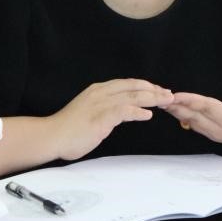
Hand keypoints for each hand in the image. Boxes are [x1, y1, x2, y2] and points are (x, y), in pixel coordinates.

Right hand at [48, 79, 173, 161]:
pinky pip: (124, 110)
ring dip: (152, 98)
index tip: (159, 90)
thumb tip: (121, 112)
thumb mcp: (90, 112)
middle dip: (154, 90)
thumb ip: (105, 109)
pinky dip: (138, 111)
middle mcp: (101, 92)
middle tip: (169, 95)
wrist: (52, 136)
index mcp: (99, 90)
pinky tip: (148, 115)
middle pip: (134, 86)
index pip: (127, 83)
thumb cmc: (70, 130)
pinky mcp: (100, 116)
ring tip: (166, 102)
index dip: (145, 86)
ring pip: (132, 96)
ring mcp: (101, 103)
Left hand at [164, 89, 221, 148]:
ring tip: (159, 100)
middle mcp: (219, 130)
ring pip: (190, 120)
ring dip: (175, 111)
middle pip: (193, 116)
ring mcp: (213, 132)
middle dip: (176, 106)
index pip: (207, 109)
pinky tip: (172, 107)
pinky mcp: (211, 131)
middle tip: (158, 97)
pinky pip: (192, 122)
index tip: (175, 95)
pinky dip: (181, 113)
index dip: (191, 101)